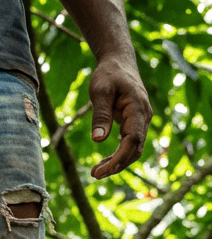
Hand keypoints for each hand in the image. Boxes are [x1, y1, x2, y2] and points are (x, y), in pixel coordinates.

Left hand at [88, 56, 151, 178]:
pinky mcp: (133, 123)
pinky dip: (117, 156)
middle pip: (135, 149)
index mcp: (137, 108)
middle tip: (95, 175)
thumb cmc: (108, 75)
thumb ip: (100, 115)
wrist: (118, 63)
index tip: (102, 170)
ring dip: (116, 163)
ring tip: (95, 173)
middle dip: (117, 165)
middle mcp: (143, 116)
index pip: (133, 140)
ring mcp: (140, 120)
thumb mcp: (100, 91)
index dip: (119, 158)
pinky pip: (128, 144)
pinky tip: (102, 164)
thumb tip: (98, 140)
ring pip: (133, 149)